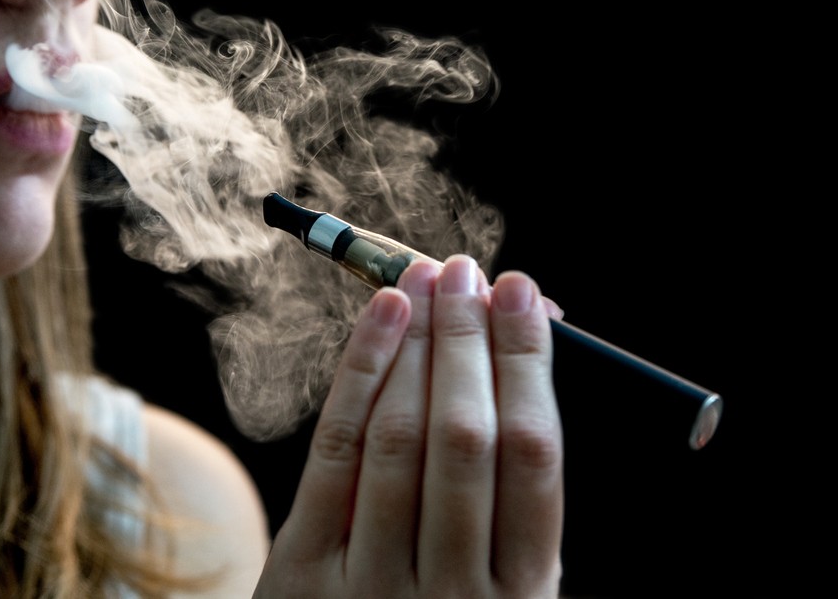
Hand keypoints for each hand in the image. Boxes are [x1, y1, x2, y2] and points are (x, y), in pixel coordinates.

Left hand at [253, 255, 564, 597]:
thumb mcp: (507, 586)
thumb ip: (516, 492)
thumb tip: (520, 356)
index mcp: (523, 597)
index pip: (533, 455)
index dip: (528, 363)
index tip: (527, 297)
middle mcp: (451, 594)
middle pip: (465, 437)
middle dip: (471, 339)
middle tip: (474, 271)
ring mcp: (372, 586)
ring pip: (398, 436)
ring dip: (416, 343)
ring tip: (427, 279)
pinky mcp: (304, 572)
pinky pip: (334, 451)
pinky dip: (359, 372)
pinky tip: (380, 318)